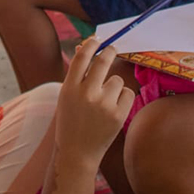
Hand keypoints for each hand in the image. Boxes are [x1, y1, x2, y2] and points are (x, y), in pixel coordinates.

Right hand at [54, 38, 133, 166]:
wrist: (77, 153)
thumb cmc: (70, 123)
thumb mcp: (67, 97)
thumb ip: (76, 75)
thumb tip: (84, 48)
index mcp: (69, 88)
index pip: (82, 57)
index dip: (91, 45)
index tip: (96, 39)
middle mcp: (86, 93)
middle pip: (103, 61)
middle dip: (109, 52)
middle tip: (112, 49)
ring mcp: (103, 104)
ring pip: (117, 80)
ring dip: (114, 86)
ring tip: (104, 102)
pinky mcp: (118, 114)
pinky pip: (127, 93)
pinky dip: (123, 98)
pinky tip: (113, 109)